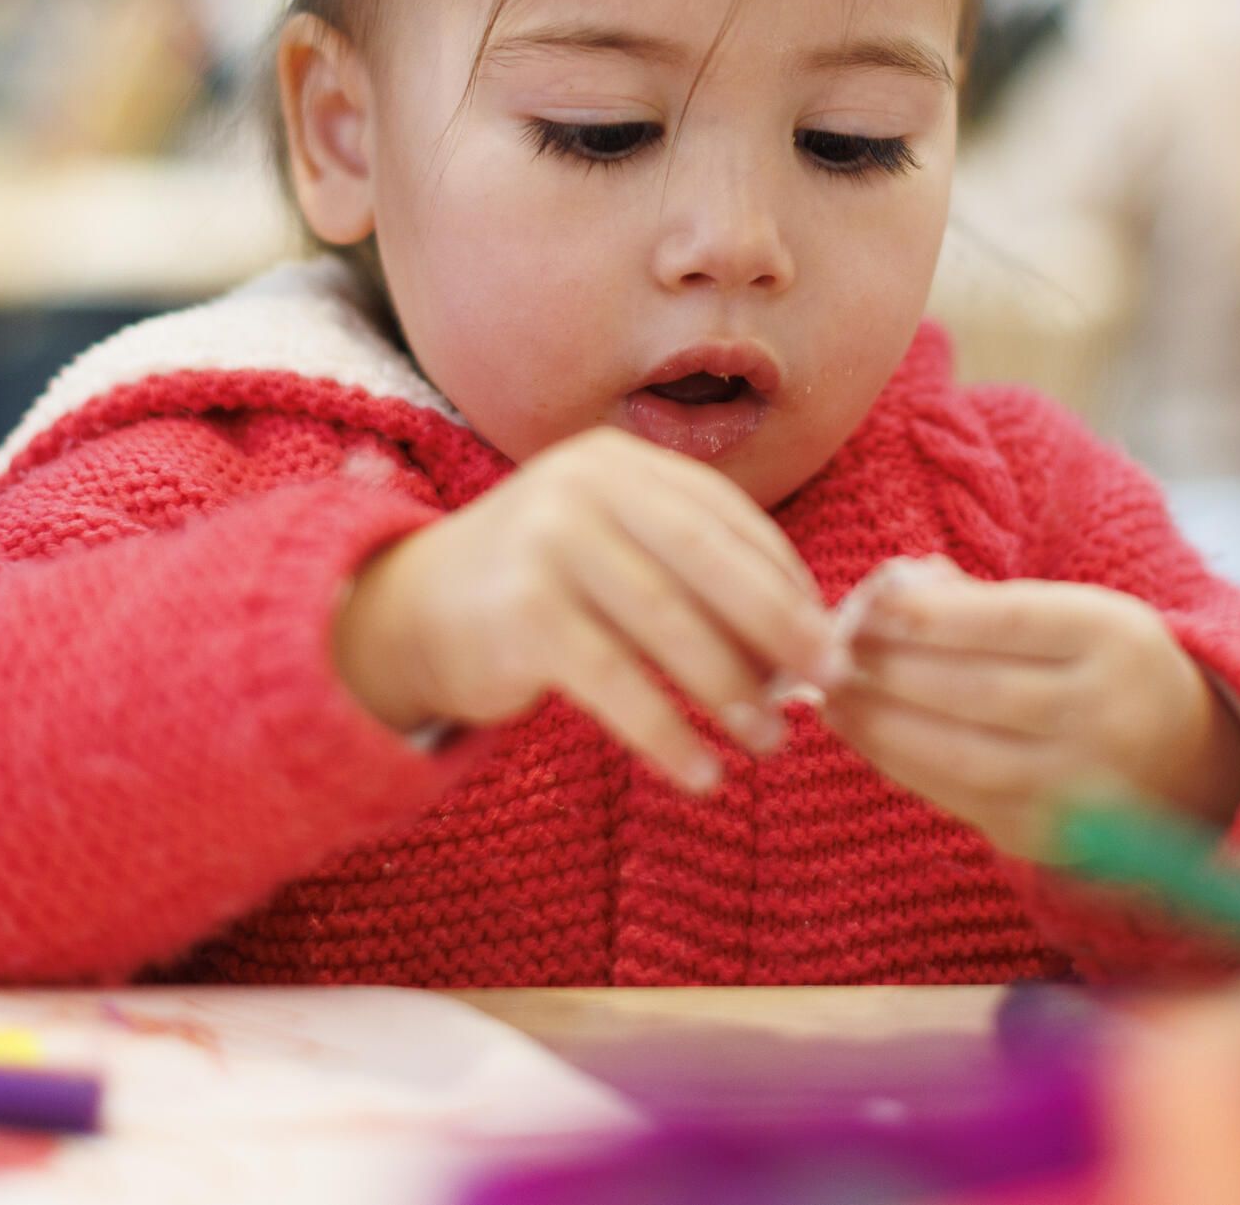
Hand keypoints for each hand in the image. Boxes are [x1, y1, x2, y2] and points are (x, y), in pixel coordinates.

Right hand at [331, 427, 834, 793]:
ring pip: (668, 626)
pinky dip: (666, 736)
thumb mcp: (613, 546)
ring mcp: (549, 546)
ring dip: (730, 692)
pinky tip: (700, 775)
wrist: (412, 612)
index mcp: (621, 463)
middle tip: (827, 680)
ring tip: (770, 741)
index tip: (827, 637)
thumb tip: (802, 636)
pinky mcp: (522, 615)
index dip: (786, 580)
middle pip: (708, 562)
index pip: (727, 518)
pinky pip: (617, 685)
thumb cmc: (544, 586)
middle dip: (778, 627)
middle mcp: (585, 487)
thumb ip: (691, 568)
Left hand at [818, 562, 1239, 859]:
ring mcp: (1077, 788)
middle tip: (828, 649)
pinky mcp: (1046, 838)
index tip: (867, 603)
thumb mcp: (1078, 615)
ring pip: (953, 753)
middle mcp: (1104, 716)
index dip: (922, 614)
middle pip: (970, 691)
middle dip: (884, 669)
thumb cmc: (1108, 669)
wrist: (1192, 766)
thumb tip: (885, 594)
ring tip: (830, 692)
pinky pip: (954, 797)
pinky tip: (862, 733)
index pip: (1003, 622)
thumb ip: (986, 605)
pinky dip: (896, 762)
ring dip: (875, 722)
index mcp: (1114, 639)